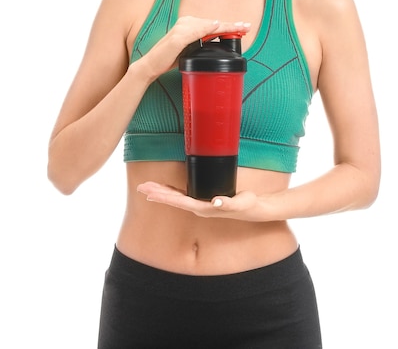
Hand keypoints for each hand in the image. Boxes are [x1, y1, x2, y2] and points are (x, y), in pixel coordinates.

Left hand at [137, 181, 262, 220]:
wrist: (256, 210)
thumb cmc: (249, 205)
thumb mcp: (241, 203)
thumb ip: (229, 203)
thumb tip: (215, 202)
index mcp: (204, 208)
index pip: (180, 201)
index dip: (165, 196)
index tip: (150, 193)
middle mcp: (199, 207)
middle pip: (174, 199)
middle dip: (157, 193)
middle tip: (141, 187)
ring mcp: (201, 203)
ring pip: (176, 197)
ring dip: (162, 192)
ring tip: (147, 187)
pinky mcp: (205, 198)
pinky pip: (184, 194)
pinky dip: (173, 190)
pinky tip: (166, 188)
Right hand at [139, 16, 250, 80]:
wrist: (151, 66)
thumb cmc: (169, 59)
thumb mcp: (189, 51)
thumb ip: (200, 44)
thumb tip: (215, 42)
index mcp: (189, 25)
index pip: (212, 25)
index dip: (228, 26)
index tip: (243, 27)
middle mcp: (186, 23)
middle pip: (213, 23)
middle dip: (231, 25)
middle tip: (247, 26)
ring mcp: (181, 28)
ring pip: (208, 25)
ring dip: (224, 26)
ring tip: (239, 28)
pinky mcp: (177, 37)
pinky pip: (196, 31)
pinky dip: (207, 28)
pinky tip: (217, 26)